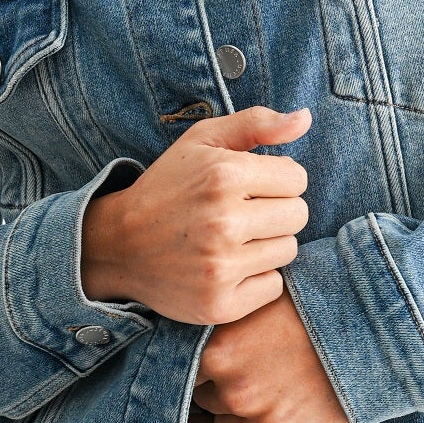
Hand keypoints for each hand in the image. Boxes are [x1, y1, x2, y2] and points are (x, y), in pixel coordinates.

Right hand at [80, 105, 310, 323]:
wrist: (118, 245)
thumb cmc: (168, 187)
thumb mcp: (202, 141)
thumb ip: (257, 123)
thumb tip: (305, 118)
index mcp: (223, 175)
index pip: (297, 179)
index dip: (275, 180)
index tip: (248, 187)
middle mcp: (223, 222)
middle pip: (298, 215)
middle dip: (275, 211)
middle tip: (241, 214)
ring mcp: (220, 267)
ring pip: (288, 250)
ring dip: (266, 244)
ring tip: (231, 239)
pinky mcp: (219, 303)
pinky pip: (273, 286)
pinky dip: (255, 278)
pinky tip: (227, 266)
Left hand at [191, 288, 350, 422]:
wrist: (371, 331)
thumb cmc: (313, 310)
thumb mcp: (257, 304)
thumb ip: (221, 327)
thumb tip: (190, 340)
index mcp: (218, 354)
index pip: (189, 374)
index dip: (207, 367)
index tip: (223, 362)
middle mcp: (235, 392)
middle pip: (207, 403)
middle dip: (224, 390)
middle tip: (255, 371)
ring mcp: (265, 421)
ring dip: (241, 415)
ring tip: (273, 388)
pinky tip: (275, 418)